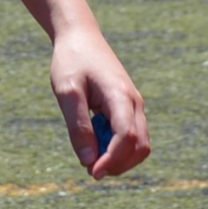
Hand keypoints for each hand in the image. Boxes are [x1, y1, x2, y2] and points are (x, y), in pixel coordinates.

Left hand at [51, 26, 149, 178]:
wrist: (80, 37)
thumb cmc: (71, 61)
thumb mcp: (67, 92)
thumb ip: (78, 126)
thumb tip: (88, 161)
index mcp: (120, 95)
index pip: (127, 137)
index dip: (112, 160)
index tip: (91, 172)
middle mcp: (134, 102)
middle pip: (140, 146)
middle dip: (118, 164)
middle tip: (89, 167)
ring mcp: (134, 105)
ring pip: (140, 145)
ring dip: (119, 158)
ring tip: (90, 152)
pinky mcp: (129, 107)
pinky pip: (132, 136)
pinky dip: (116, 147)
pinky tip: (94, 140)